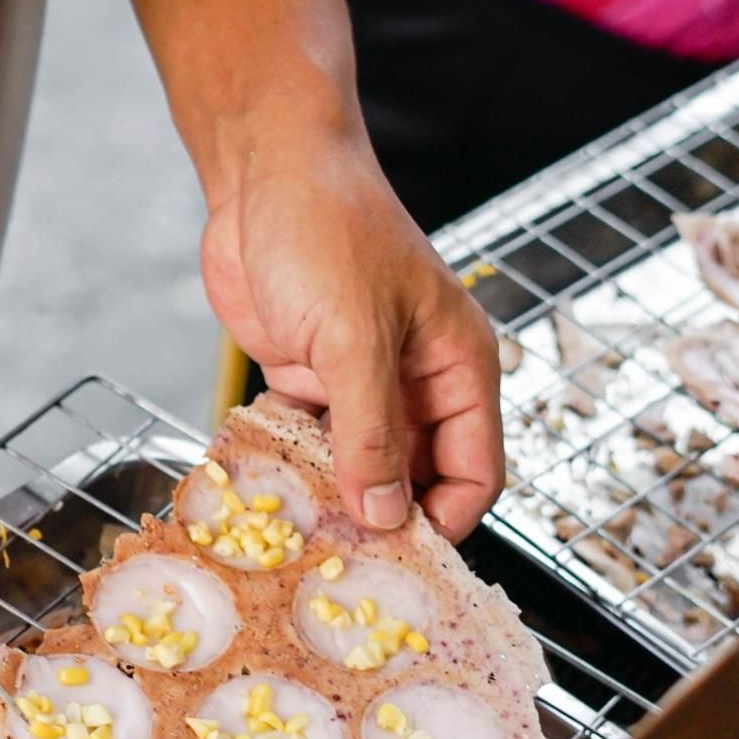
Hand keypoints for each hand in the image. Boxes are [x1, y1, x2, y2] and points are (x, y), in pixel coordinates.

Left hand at [201, 135, 503, 539]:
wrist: (263, 173)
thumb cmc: (327, 228)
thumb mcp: (354, 337)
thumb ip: (371, 431)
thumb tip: (387, 514)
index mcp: (458, 367)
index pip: (475, 472)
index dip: (445, 520)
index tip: (401, 561)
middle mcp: (416, 382)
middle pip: (415, 479)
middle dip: (381, 518)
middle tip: (338, 565)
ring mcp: (360, 382)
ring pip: (358, 465)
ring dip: (331, 497)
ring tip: (296, 536)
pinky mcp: (309, 377)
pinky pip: (309, 441)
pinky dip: (292, 464)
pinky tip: (266, 489)